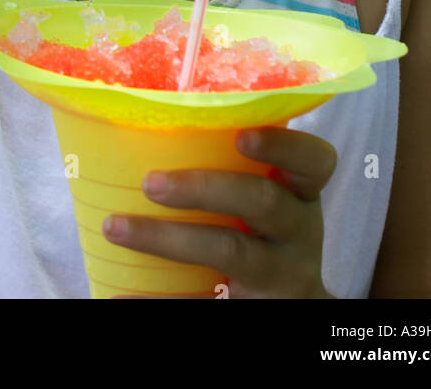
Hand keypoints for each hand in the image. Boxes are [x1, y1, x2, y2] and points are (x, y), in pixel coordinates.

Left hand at [104, 126, 337, 297]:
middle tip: (150, 182)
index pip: (313, 161)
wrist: (293, 303)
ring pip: (230, 251)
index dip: (282, 145)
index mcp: (300, 193)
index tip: (241, 136)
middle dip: (203, 188)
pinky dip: (157, 300)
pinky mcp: (254, 307)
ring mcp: (279, 275)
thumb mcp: (268, 200)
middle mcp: (298, 232)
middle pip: (262, 202)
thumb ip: (231, 165)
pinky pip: (205, 303)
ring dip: (167, 239)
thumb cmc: (264, 232)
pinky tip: (121, 294)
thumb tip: (144, 123)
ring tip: (116, 228)